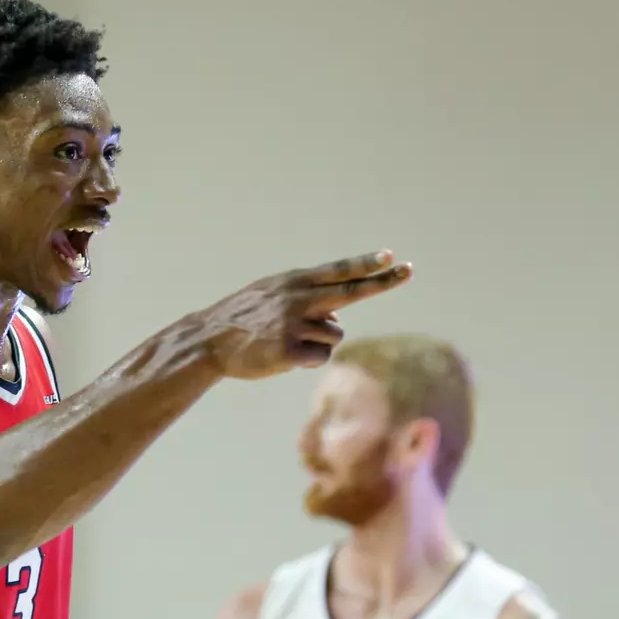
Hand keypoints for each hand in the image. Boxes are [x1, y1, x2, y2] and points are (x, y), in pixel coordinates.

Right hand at [193, 250, 412, 379]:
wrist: (208, 341)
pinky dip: (308, 360)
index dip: (365, 265)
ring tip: (288, 341)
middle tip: (409, 272)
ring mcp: (293, 324)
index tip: (390, 257)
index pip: (337, 271)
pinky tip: (283, 356)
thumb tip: (339, 320)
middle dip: (382, 283)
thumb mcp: (270, 295)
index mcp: (293, 282)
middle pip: (350, 291)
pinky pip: (320, 357)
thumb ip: (305, 299)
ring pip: (335, 335)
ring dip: (320, 342)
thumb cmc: (242, 319)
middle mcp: (297, 298)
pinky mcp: (289, 351)